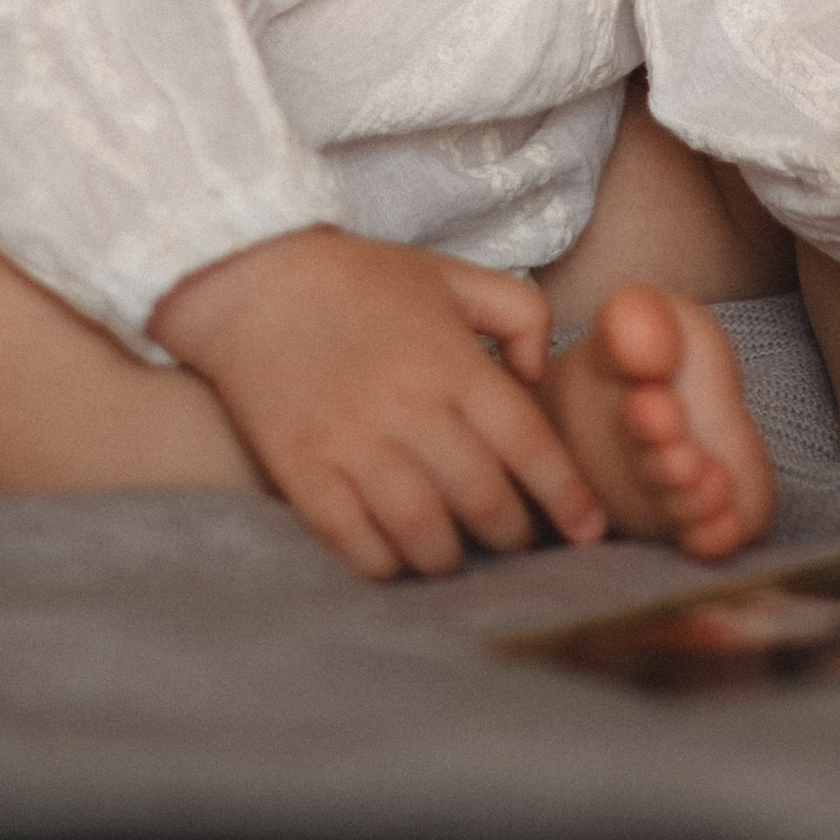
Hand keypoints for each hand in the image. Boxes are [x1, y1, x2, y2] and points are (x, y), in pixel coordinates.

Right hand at [150, 227, 608, 579]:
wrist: (251, 278)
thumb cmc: (358, 280)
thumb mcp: (451, 275)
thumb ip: (519, 313)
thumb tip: (539, 378)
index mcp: (453, 363)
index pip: (530, 446)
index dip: (568, 497)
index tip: (588, 529)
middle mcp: (410, 410)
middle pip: (484, 503)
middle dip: (513, 535)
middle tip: (514, 537)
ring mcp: (353, 446)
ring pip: (425, 537)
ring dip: (450, 557)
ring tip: (454, 549)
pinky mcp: (303, 473)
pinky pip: (358, 546)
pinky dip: (387, 564)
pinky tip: (396, 554)